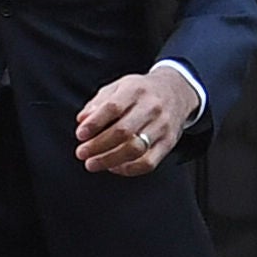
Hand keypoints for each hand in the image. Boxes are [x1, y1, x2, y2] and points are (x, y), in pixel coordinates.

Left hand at [75, 69, 193, 176]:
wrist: (176, 92)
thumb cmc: (141, 92)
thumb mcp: (118, 87)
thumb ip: (98, 103)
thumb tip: (82, 121)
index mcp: (136, 90)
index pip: (113, 107)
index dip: (94, 123)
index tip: (80, 135)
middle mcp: (151, 107)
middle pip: (123, 131)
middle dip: (98, 146)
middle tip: (82, 153)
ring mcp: (162, 126)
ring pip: (135, 149)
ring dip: (109, 160)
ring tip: (93, 163)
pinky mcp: (168, 143)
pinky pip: (148, 162)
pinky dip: (128, 169)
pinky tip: (115, 167)